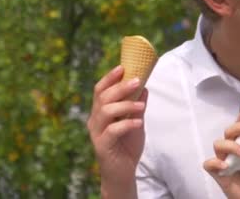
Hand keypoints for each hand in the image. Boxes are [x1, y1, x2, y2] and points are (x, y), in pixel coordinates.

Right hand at [87, 65, 147, 197]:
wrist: (123, 172)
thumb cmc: (127, 145)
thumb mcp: (135, 121)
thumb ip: (137, 106)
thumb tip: (145, 87)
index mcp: (100, 112)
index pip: (100, 90)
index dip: (109, 77)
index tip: (122, 67)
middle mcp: (95, 120)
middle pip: (102, 98)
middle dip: (120, 87)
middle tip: (136, 81)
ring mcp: (97, 133)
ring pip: (105, 112)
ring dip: (125, 105)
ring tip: (141, 105)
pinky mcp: (102, 146)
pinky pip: (112, 131)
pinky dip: (126, 124)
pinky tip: (139, 123)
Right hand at [203, 108, 239, 198]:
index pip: (239, 125)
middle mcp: (229, 147)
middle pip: (228, 131)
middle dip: (239, 127)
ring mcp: (222, 158)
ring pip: (218, 144)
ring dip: (231, 146)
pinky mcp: (216, 172)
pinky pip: (209, 164)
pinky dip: (216, 163)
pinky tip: (226, 165)